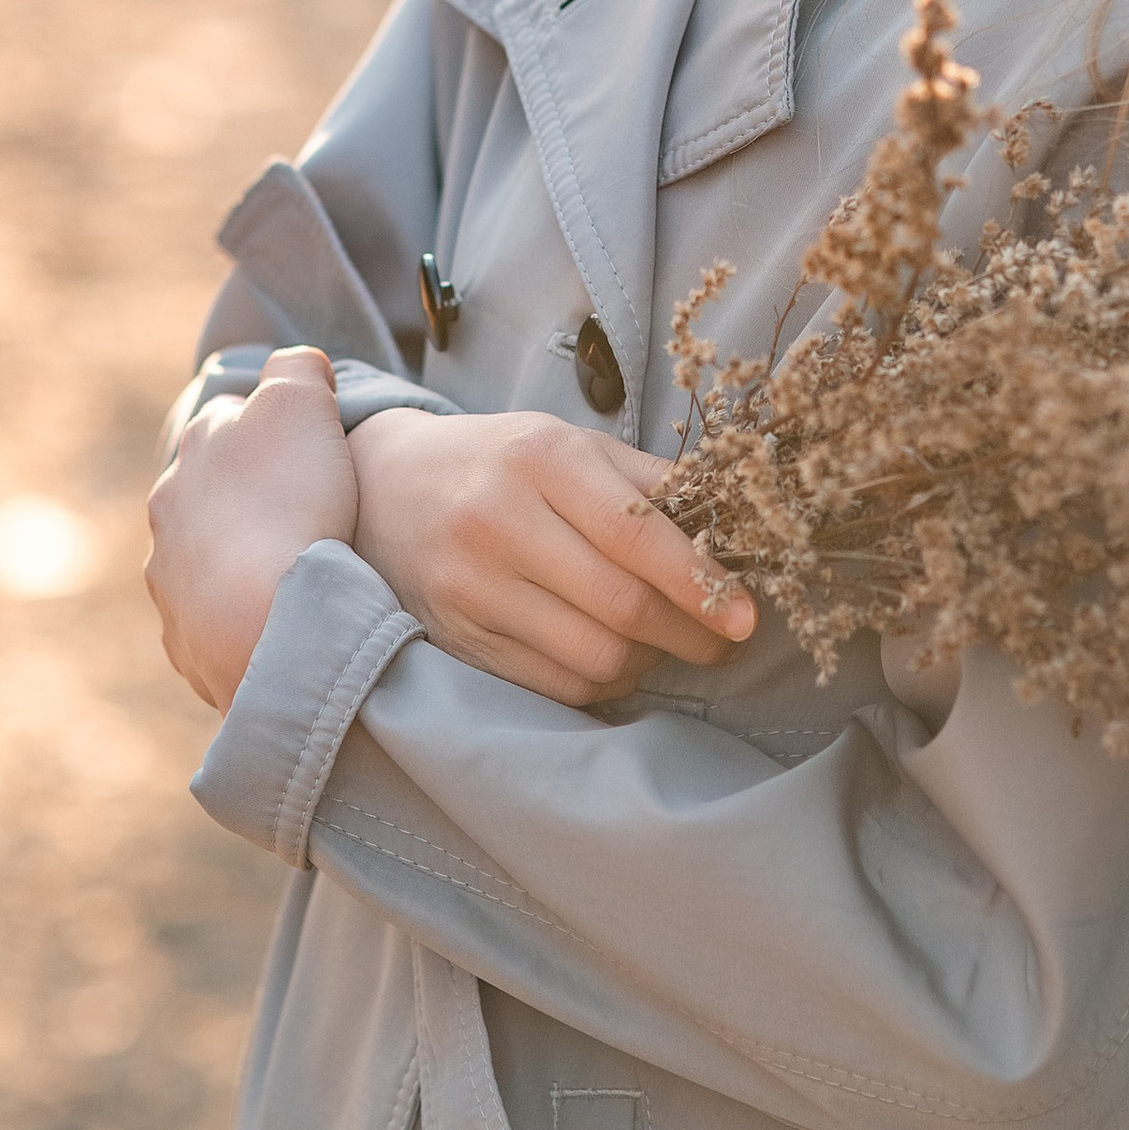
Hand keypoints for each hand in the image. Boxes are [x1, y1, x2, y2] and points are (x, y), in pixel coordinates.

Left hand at [146, 347, 358, 711]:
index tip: (305, 448)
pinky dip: (235, 617)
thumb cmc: (292, 502)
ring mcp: (169, 581)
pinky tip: (273, 621)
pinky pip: (207, 621)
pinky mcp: (183, 640)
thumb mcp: (303, 402)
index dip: (269, 427)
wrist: (270, 619)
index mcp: (196, 450)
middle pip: (208, 490)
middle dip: (246, 497)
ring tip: (289, 574)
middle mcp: (169, 512)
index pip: (227, 418)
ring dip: (236, 559)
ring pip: (201, 559)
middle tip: (301, 512)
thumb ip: (297, 367)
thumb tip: (296, 365)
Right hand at [348, 408, 753, 707]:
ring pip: (592, 657)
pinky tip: (614, 658)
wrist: (381, 487)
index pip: (638, 535)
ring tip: (665, 641)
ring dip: (649, 662)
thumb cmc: (498, 461)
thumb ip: (646, 482)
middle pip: (621, 606)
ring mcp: (472, 587)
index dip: (702, 583)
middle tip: (726, 639)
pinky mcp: (456, 639)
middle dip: (692, 634)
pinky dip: (602, 683)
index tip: (748, 616)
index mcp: (541, 459)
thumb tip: (734, 525)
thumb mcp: (566, 443)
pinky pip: (555, 686)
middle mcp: (500, 521)